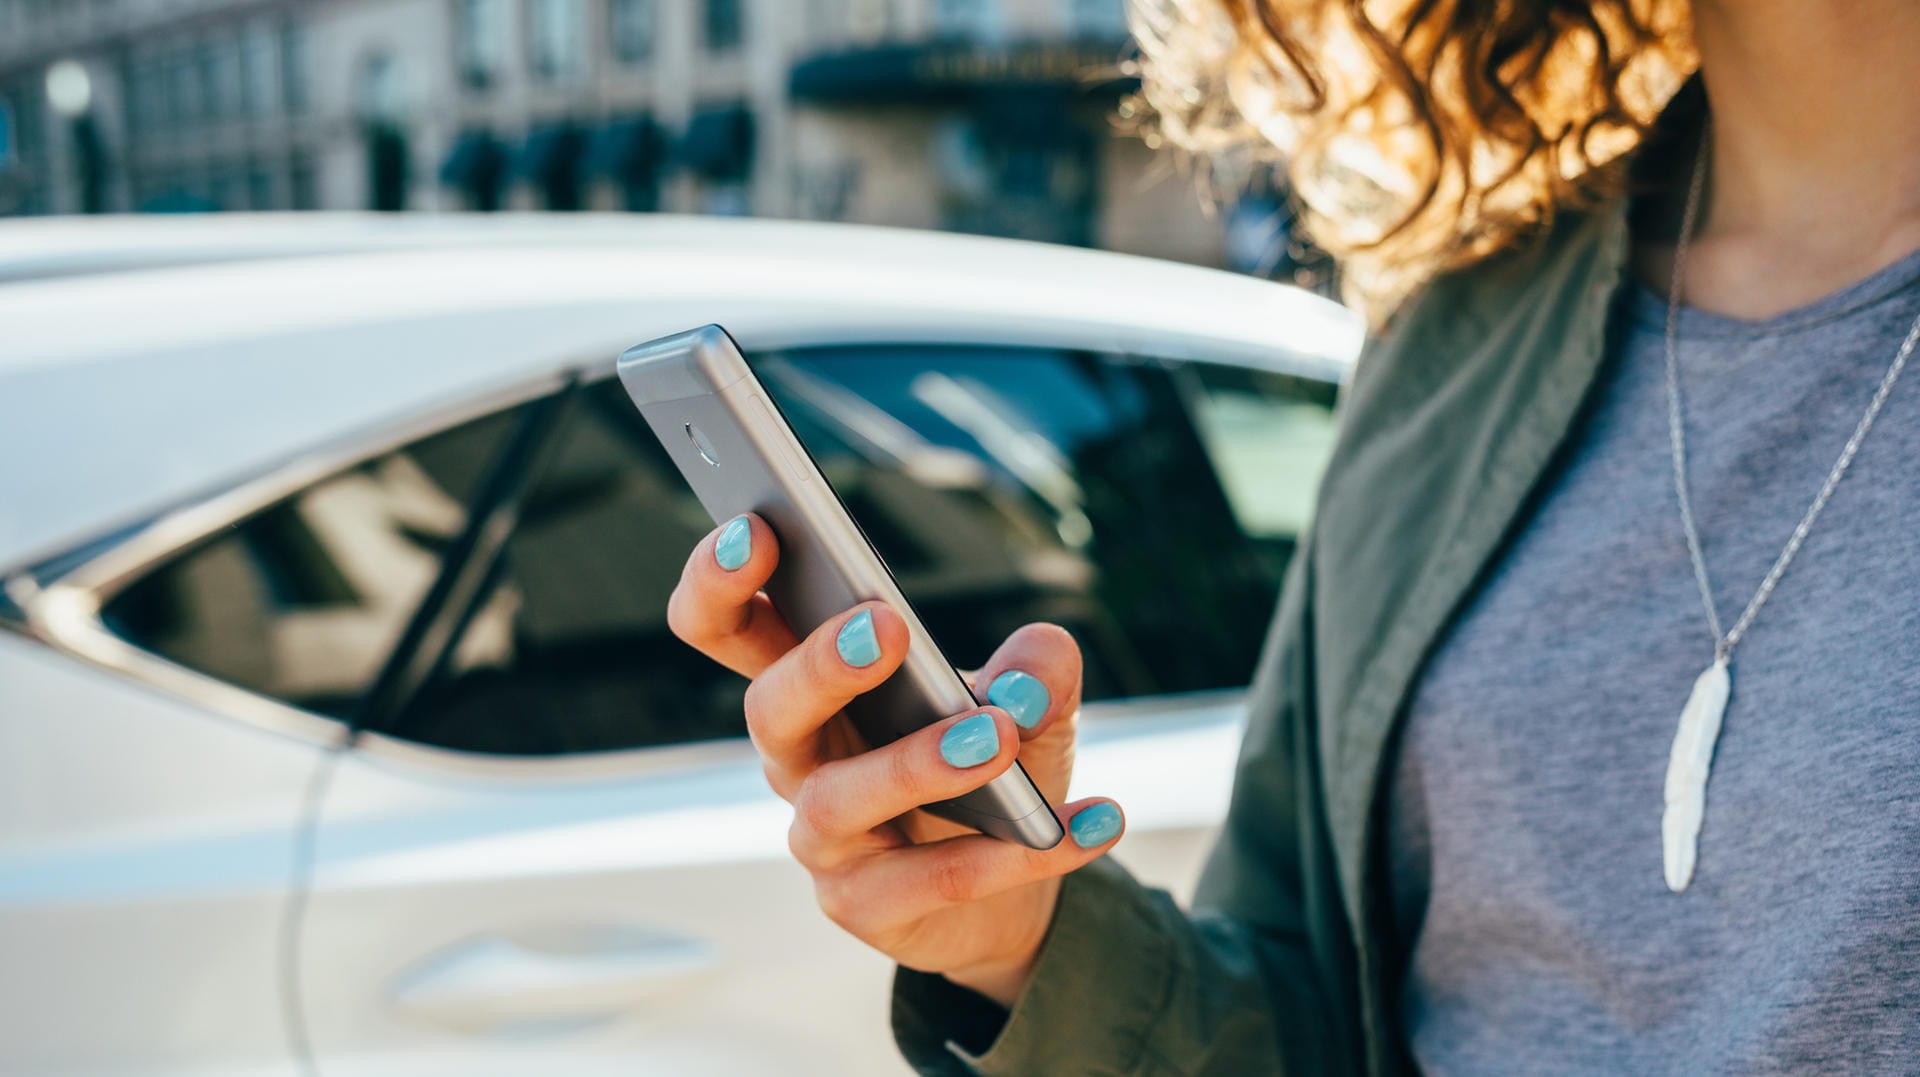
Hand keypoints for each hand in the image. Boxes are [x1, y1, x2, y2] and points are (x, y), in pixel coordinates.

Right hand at [669, 514, 1124, 1005]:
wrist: (1014, 880)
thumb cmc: (992, 760)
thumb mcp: (1029, 698)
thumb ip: (1037, 667)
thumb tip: (1033, 675)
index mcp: (811, 683)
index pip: (729, 626)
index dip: (722, 580)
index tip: (760, 528)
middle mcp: (798, 756)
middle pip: (766, 707)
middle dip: (818, 665)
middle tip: (882, 626)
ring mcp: (823, 838)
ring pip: (839, 799)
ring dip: (917, 762)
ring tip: (998, 735)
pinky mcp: (864, 906)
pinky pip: (930, 879)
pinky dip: (1015, 853)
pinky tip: (1089, 823)